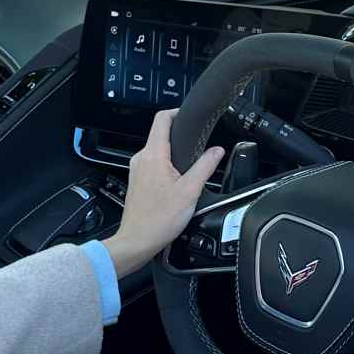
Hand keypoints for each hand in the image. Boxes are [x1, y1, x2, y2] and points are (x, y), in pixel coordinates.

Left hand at [103, 109, 223, 277]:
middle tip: (196, 145)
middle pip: (160, 134)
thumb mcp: (190, 191)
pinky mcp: (137, 181)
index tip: (189, 116)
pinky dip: (166, 167)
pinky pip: (153, 165)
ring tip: (188, 168)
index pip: (162, 119)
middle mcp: (141, 158)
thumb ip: (205, 166)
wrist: (137, 241)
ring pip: (157, 151)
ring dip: (173, 154)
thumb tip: (217, 151)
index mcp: (153, 155)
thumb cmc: (158, 220)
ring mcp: (137, 170)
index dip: (177, 112)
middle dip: (179, 137)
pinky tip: (176, 183)